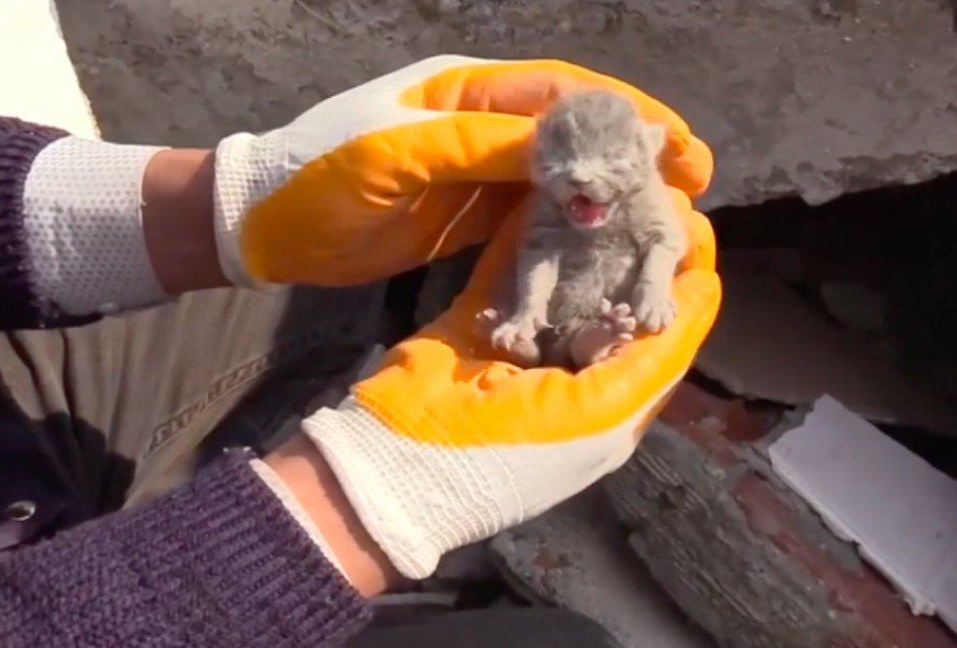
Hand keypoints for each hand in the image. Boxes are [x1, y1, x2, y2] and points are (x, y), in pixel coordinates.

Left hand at [212, 54, 713, 286]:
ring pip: (559, 176)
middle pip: (574, 133)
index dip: (624, 116)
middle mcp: (480, 125)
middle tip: (694, 184)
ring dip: (609, 194)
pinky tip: (604, 246)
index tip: (679, 145)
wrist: (262, 227)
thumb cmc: (318, 177)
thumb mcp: (394, 156)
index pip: (563, 95)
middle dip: (633, 154)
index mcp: (467, 93)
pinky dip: (569, 227)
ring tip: (665, 218)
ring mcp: (476, 171)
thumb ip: (478, 150)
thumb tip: (568, 154)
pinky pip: (530, 217)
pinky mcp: (466, 215)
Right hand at [297, 178, 720, 579]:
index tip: (694, 225)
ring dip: (583, 233)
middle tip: (647, 189)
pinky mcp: (479, 320)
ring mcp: (522, 344)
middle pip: (614, 297)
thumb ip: (656, 354)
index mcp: (611, 403)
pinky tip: (543, 192)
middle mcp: (573, 370)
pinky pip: (510, 267)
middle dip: (634, 246)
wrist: (398, 461)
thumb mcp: (602, 412)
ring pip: (564, 276)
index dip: (680, 283)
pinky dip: (524, 231)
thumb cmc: (512, 448)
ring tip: (602, 181)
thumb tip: (707, 292)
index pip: (658, 334)